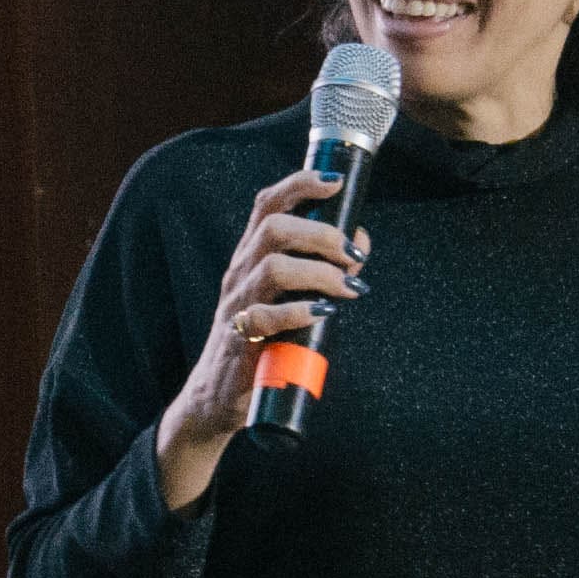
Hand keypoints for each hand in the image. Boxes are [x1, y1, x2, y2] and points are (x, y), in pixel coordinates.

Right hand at [153, 168, 364, 510]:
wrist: (219, 395)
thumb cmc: (262, 339)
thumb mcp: (286, 295)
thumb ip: (319, 268)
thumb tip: (360, 243)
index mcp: (250, 255)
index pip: (267, 203)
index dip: (299, 184)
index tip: (335, 182)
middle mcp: (239, 272)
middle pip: (274, 227)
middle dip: (322, 234)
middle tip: (352, 255)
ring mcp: (236, 304)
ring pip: (273, 266)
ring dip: (320, 273)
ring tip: (348, 288)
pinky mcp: (238, 339)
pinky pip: (265, 316)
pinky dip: (300, 311)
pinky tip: (324, 316)